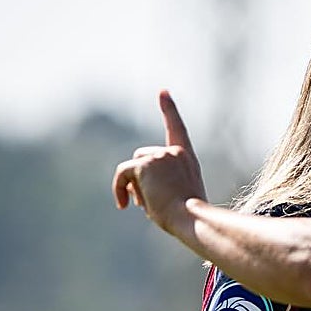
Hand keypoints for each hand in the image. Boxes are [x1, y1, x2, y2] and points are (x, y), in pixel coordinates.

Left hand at [111, 90, 207, 233]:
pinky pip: (123, 174)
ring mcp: (160, 156)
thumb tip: (133, 187)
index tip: (163, 91)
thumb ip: (163, 183)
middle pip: (143, 156)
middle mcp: (174, 152)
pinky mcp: (144, 164)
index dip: (169, 109)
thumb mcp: (180, 196)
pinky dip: (119, 189)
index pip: (177, 128)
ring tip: (146, 206)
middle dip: (140, 178)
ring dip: (133, 186)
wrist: (191, 218)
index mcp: (187, 158)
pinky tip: (124, 205)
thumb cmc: (188, 217)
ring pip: (132, 166)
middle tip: (147, 203)